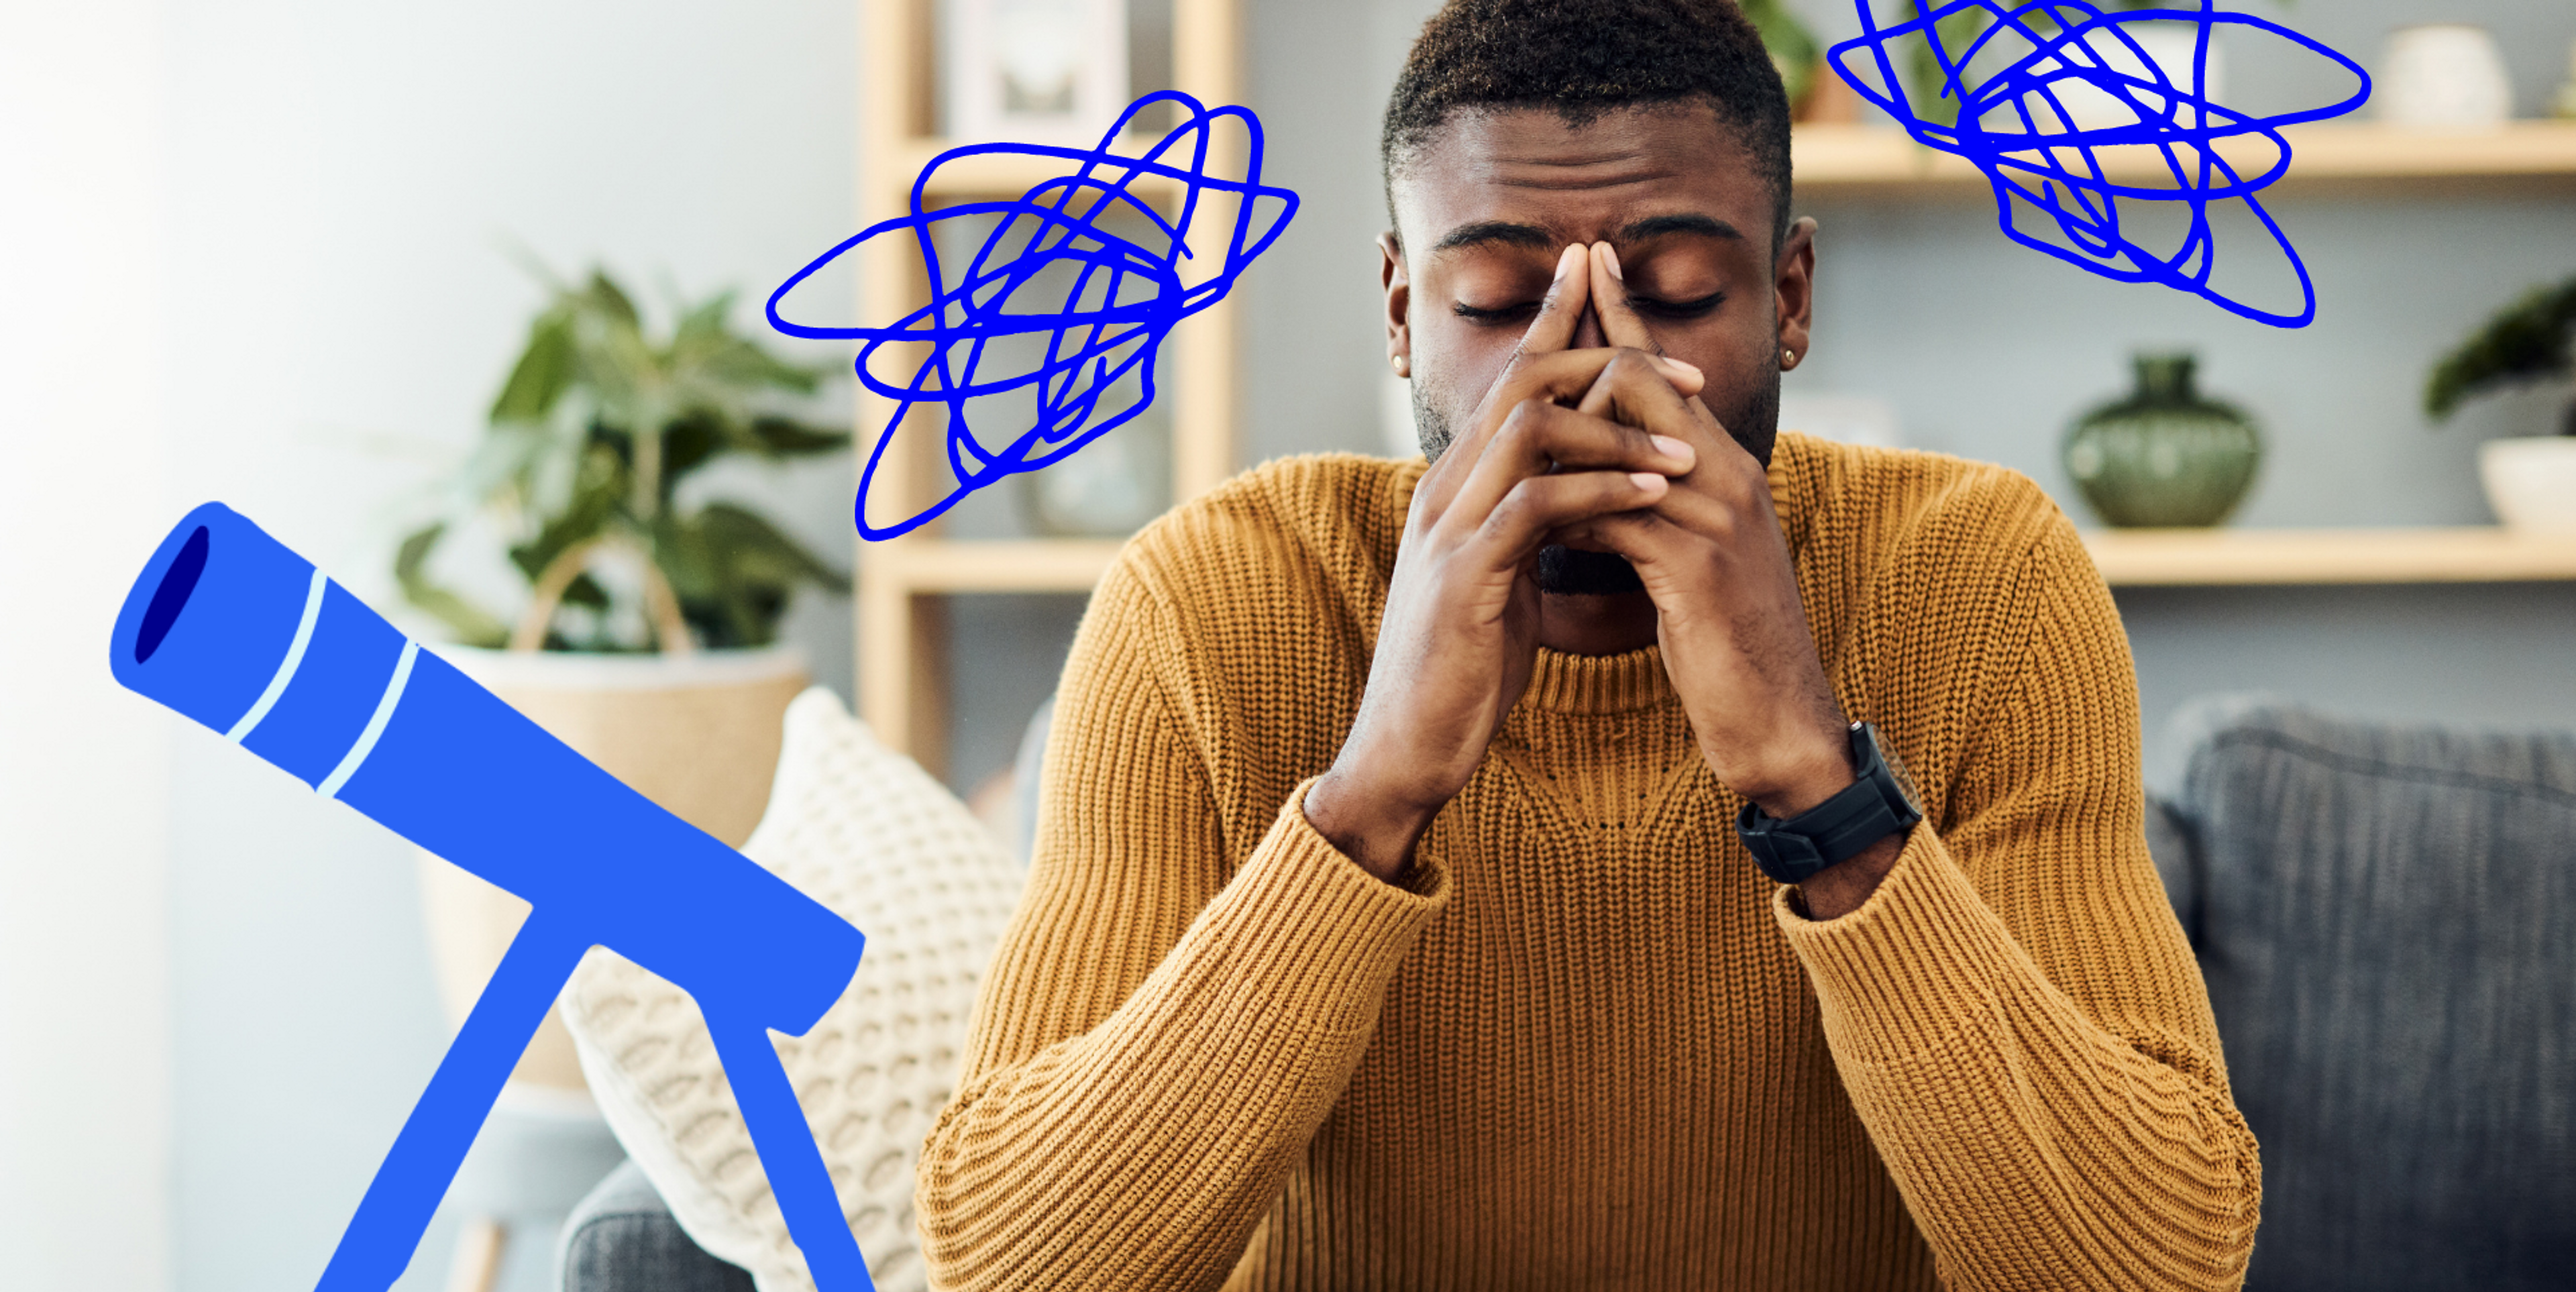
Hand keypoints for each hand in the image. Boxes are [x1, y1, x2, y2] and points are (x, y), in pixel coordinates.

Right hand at [1307, 243, 1701, 881]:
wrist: (1409, 747)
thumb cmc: (1461, 671)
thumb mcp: (1498, 579)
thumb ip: (1524, 528)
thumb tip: (1571, 495)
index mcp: (1454, 487)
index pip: (1508, 382)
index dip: (1558, 326)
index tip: (1611, 288)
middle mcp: (1443, 492)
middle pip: (1519, 381)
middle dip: (1602, 356)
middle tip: (1684, 369)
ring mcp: (1448, 531)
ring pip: (1529, 431)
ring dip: (1616, 427)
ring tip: (1685, 444)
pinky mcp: (1465, 577)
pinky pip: (1536, 506)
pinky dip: (1601, 491)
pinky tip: (1652, 493)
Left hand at [1545, 242, 1853, 821]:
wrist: (1780, 721)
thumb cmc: (1729, 644)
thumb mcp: (1692, 561)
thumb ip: (1655, 508)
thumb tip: (1592, 479)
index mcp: (1725, 468)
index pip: (1667, 371)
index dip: (1623, 315)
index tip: (1587, 261)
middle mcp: (1729, 475)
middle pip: (1640, 381)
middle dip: (1577, 363)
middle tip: (1531, 356)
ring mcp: (1717, 517)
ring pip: (1620, 441)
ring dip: (1558, 444)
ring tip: (1511, 449)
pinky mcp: (1697, 568)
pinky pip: (1616, 517)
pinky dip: (1570, 517)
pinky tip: (1539, 531)